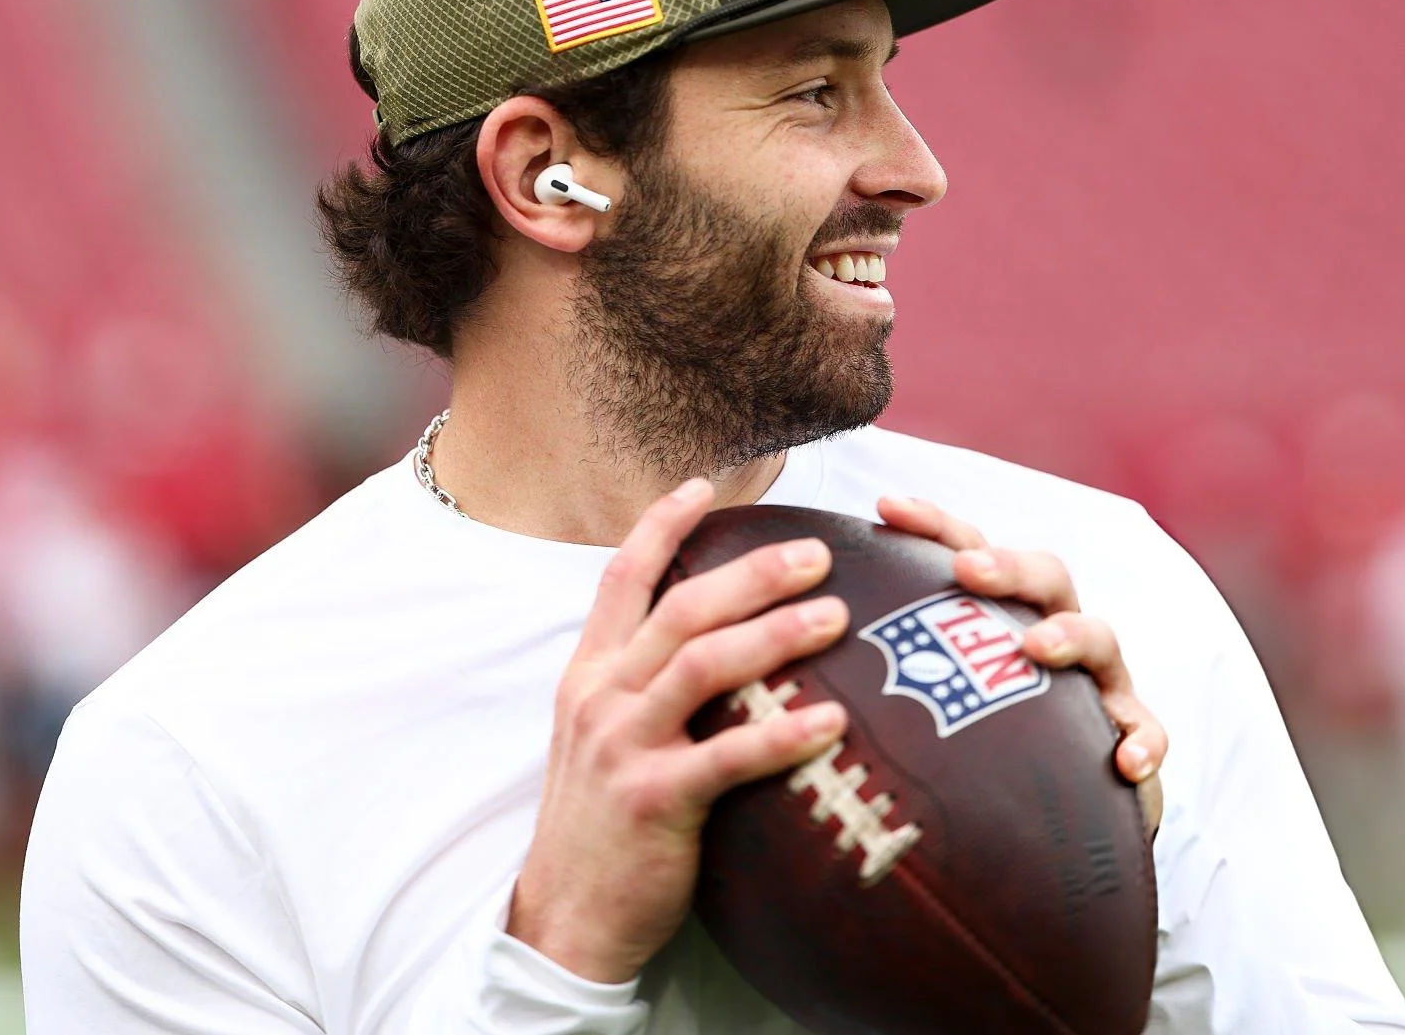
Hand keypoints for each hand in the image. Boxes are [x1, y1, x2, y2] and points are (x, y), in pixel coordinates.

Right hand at [506, 479, 849, 982]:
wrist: (567, 919)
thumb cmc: (605, 827)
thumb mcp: (605, 740)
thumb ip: (649, 688)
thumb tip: (726, 643)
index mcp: (589, 676)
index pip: (620, 579)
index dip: (660, 524)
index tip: (703, 483)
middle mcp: (601, 698)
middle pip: (680, 609)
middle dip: (752, 573)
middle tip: (818, 555)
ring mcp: (622, 747)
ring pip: (702, 665)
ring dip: (775, 634)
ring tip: (837, 618)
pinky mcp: (652, 801)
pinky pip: (727, 757)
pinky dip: (782, 734)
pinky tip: (832, 719)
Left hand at [876, 497, 1167, 839]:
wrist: (1044, 820)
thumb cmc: (966, 743)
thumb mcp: (919, 697)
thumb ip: (868, 666)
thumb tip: (761, 645)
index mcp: (998, 613)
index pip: (969, 549)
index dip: (932, 524)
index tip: (883, 506)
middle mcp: (1051, 631)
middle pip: (1044, 575)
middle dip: (1006, 566)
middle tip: (965, 570)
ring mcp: (1096, 683)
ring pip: (1099, 638)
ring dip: (1069, 636)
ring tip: (1034, 648)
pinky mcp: (1128, 734)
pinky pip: (1147, 730)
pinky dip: (1142, 739)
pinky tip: (1125, 762)